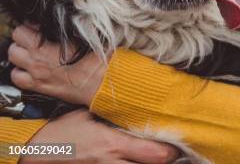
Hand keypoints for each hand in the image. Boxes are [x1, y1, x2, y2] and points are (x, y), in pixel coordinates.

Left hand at [9, 25, 107, 106]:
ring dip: (20, 53)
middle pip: (16, 40)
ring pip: (13, 57)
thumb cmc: (97, 58)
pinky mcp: (39, 86)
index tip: (40, 26)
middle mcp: (37, 58)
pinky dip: (20, 72)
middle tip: (35, 37)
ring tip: (32, 52)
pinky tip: (30, 68)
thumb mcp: (85, 35)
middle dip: (24, 37)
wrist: (102, 82)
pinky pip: (17, 78)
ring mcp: (36, 73)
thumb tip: (59, 21)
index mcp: (46, 44)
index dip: (32, 25)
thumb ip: (66, 28)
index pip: (23, 28)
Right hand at [19, 108, 179, 163]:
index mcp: (113, 144)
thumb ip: (114, 115)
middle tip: (173, 151)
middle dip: (166, 160)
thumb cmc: (63, 131)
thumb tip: (135, 106)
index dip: (171, 151)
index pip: (155, 154)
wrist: (36, 151)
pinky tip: (139, 160)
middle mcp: (112, 163)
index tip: (178, 142)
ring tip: (159, 155)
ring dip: (150, 163)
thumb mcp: (89, 116)